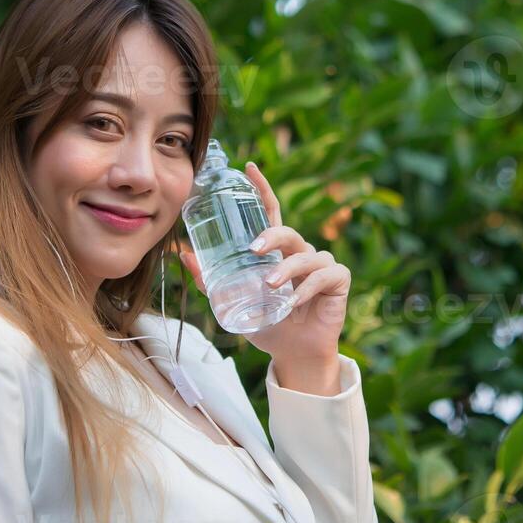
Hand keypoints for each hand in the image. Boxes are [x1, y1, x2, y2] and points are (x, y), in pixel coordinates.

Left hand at [178, 160, 349, 373]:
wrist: (294, 354)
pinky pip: (323, 276)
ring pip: (305, 255)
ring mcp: (322, 264)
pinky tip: (294, 302)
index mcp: (278, 251)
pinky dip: (306, 289)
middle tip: (254, 249)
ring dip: (287, 269)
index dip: (262, 189)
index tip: (249, 168)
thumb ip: (212, 281)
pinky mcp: (338, 279)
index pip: (271, 212)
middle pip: (287, 232)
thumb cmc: (268, 323)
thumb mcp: (235, 302)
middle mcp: (300, 251)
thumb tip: (184, 254)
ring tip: (270, 285)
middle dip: (272, 236)